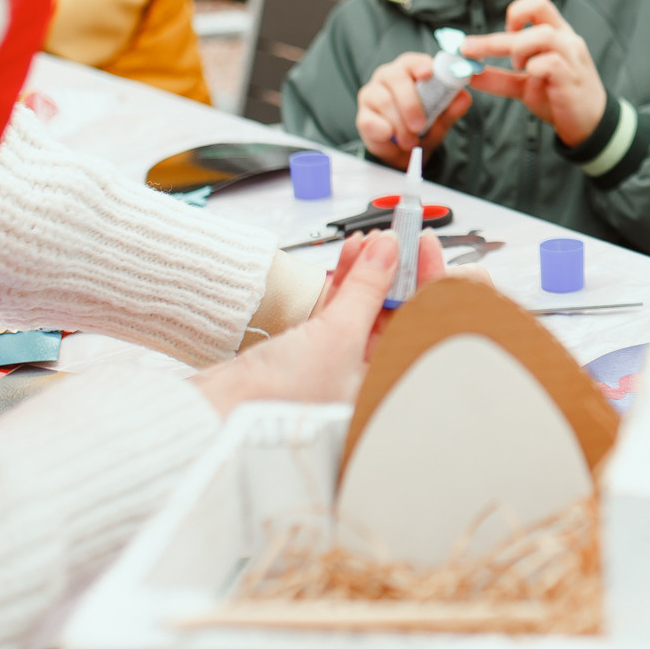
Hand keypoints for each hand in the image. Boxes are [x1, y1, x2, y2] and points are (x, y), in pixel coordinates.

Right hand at [194, 229, 475, 416]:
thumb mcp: (336, 336)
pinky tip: (354, 253)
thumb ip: (366, 289)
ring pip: (372, 306)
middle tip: (404, 235)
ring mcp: (343, 361)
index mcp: (388, 384)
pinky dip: (349, 280)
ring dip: (375, 269)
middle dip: (402, 270)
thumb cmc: (279, 400)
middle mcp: (370, 375)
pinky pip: (344, 308)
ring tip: (376, 237)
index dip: (431, 283)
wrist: (219, 413)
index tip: (426, 248)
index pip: (425, 327)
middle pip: (401, 312)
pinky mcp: (317, 349)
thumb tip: (388, 251)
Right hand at [355, 50, 472, 168]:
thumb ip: (451, 109)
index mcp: (410, 72)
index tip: (428, 73)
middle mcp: (388, 77)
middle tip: (420, 125)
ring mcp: (372, 95)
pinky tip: (392, 139)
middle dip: (410, 102)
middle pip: (395, 78)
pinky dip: (385, 134)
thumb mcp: (441, 120)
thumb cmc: (423, 128)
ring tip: (411, 141)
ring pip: (383, 101)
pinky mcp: (362, 116)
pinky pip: (370, 122)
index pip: (413, 61)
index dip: (420, 64)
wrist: (404, 154)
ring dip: (400, 124)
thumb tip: (464, 97)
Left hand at [457, 0, 607, 146]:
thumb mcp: (524, 85)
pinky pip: (549, 63)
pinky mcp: (571, 78)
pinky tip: (531, 79)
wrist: (589, 124)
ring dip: (518, 48)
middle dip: (496, 37)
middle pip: (536, 12)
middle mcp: (566, 40)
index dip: (515, 13)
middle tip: (470, 51)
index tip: (502, 35)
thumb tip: (469, 73)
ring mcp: (572, 57)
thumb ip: (499, 77)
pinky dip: (532, 69)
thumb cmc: (560, 98)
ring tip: (516, 67)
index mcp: (557, 35)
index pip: (537, 3)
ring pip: (542, 35)